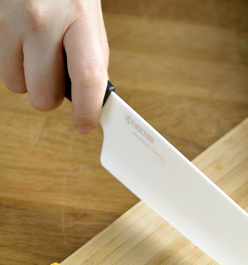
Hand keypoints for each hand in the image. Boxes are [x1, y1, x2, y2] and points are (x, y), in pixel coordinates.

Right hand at [0, 0, 108, 133]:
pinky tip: (18, 39)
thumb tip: (93, 95)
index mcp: (77, 15)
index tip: (86, 124)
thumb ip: (91, 51)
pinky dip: (9, 60)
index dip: (88, 110)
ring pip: (16, 85)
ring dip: (26, 77)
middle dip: (50, 94)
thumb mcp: (86, 8)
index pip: (87, 77)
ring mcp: (9, 21)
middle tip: (54, 77)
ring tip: (33, 51)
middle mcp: (41, 19)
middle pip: (44, 95)